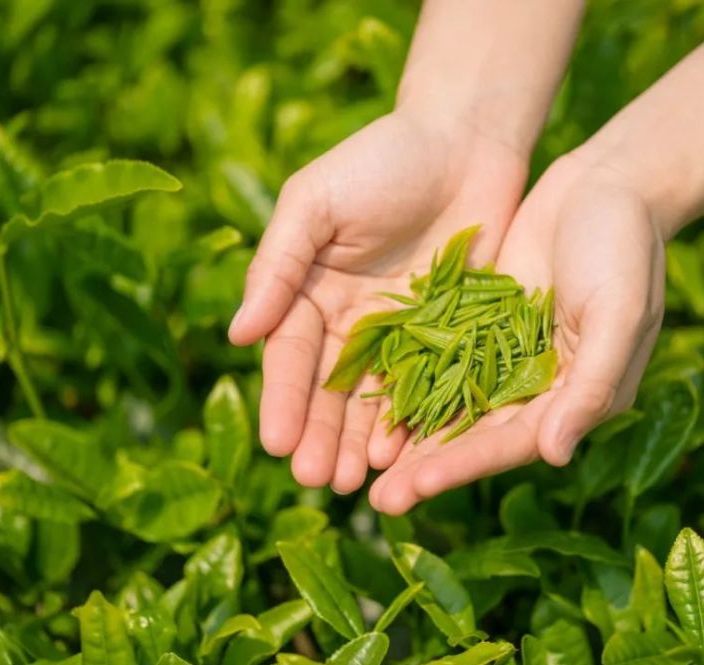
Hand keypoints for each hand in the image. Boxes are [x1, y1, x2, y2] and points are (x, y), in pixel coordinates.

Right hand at [228, 109, 527, 493]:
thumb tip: (238, 334)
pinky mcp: (450, 332)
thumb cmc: (382, 159)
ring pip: (379, 397)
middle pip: (333, 389)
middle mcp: (353, 319)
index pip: (292, 355)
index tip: (278, 444)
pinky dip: (417, 419)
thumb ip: (279, 264)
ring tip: (358, 484)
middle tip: (319, 482)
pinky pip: (431, 384)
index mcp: (311, 290)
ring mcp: (403, 330)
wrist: (465, 140)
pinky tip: (408, 454)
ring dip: (365, 441)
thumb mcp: (316, 201)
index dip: (284, 400)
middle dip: (323, 435)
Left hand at [368, 154, 666, 513]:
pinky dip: (408, 380)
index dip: (464, 464)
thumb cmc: (625, 249)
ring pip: (450, 404)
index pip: (513, 442)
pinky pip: (439, 358)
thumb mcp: (618, 314)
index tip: (415, 485)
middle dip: (425, 466)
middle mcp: (538, 387)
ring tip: (359, 464)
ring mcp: (504, 354)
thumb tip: (555, 455)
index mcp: (575, 396)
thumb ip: (590, 385)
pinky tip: (367, 398)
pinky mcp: (480, 322)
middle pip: (474, 435)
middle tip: (375, 501)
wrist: (608, 186)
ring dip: (409, 434)